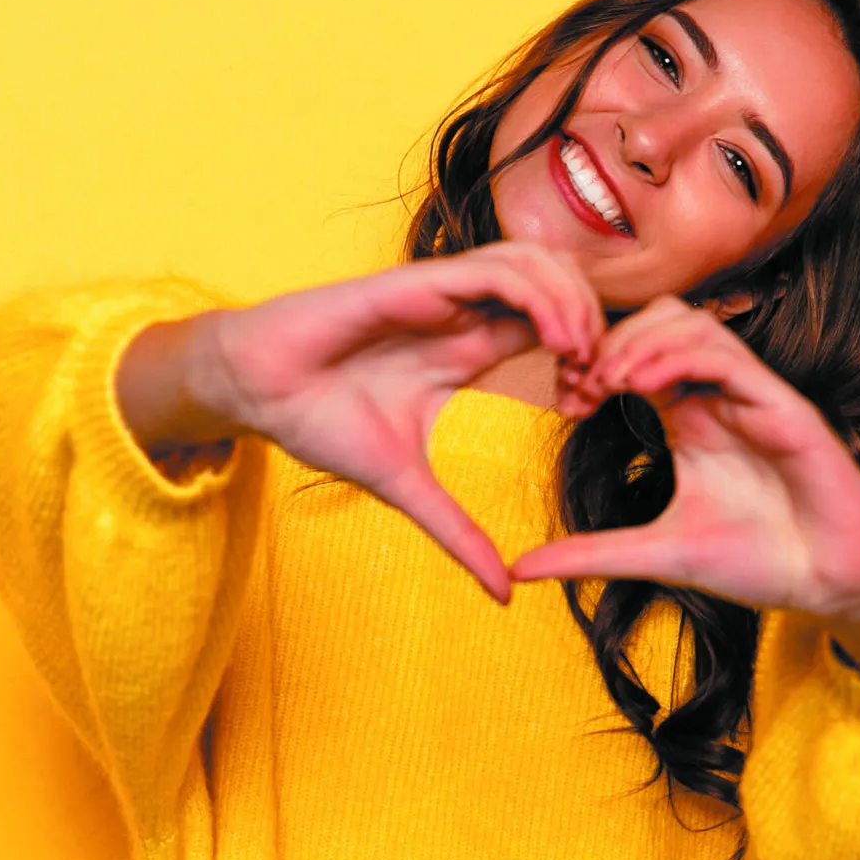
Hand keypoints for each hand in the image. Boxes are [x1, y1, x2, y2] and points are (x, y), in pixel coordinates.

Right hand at [171, 242, 604, 601]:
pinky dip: (539, 295)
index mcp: (469, 348)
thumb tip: (505, 597)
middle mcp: (464, 312)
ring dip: (573, 303)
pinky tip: (555, 339)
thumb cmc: (322, 423)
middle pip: (559, 284)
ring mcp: (444, 293)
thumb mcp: (409, 488)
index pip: (552, 327)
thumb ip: (460, 533)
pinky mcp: (418, 281)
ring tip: (583, 357)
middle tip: (601, 379)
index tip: (592, 405)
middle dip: (593, 324)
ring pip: (537, 262)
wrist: (257, 392)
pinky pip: (497, 267)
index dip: (586, 357)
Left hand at [511, 295, 859, 626]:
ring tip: (605, 379)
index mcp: (690, 416)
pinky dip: (678, 358)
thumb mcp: (655, 556)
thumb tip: (521, 569)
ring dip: (640, 342)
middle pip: (658, 322)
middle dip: (610, 341)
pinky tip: (642, 383)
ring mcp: (752, 395)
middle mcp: (718, 396)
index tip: (563, 398)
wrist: (829, 584)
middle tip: (577, 382)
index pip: (635, 357)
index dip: (592, 364)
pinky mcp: (783, 405)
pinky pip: (727, 355)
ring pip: (691, 324)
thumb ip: (591, 555)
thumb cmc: (758, 562)